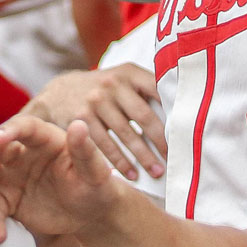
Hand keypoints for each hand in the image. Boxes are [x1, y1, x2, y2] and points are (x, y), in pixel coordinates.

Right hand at [0, 115, 125, 243]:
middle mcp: (21, 154)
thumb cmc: (97, 186)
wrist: (91, 214)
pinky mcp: (9, 200)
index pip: (22, 127)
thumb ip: (86, 150)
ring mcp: (11, 177)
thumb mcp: (96, 171)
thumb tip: (79, 125)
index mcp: (44, 138)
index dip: (9, 130)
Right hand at [25, 64, 167, 179]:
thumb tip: (180, 116)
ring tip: (157, 171)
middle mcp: (113, 84)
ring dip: (143, 156)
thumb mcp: (122, 80)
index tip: (188, 131)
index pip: (158, 90)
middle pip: (144, 116)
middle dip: (161, 140)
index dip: (174, 111)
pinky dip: (120, 162)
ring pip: (126, 134)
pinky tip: (132, 174)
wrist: (59, 91)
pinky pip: (105, 145)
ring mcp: (96, 101)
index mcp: (129, 73)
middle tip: (175, 158)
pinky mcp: (81, 119)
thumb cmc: (103, 90)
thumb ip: (146, 91)